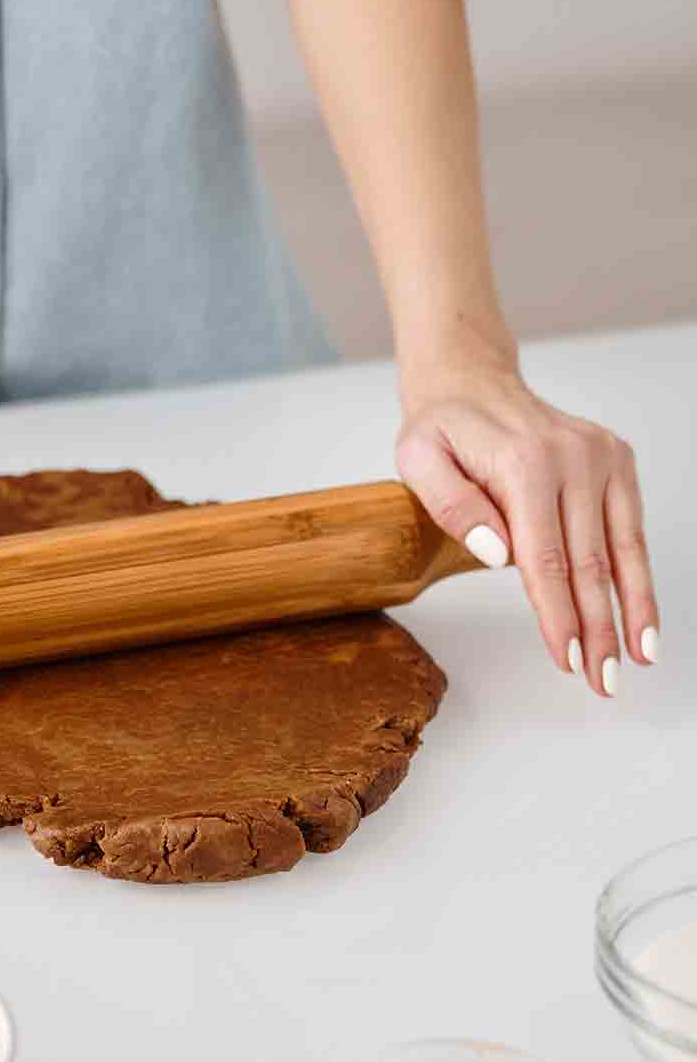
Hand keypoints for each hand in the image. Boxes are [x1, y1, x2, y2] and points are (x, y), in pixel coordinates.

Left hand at [396, 342, 658, 697]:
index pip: (544, 559)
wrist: (470, 380)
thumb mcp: (417, 459)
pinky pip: (630, 529)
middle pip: (589, 562)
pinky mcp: (615, 460)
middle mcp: (574, 458)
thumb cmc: (439, 427)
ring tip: (635, 661)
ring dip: (630, 611)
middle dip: (598, 628)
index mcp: (525, 463)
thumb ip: (453, 505)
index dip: (558, 616)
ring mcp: (601, 457)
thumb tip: (498, 555)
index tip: (567, 659)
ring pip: (622, 550)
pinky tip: (643, 616)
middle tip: (602, 681)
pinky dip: (638, 575)